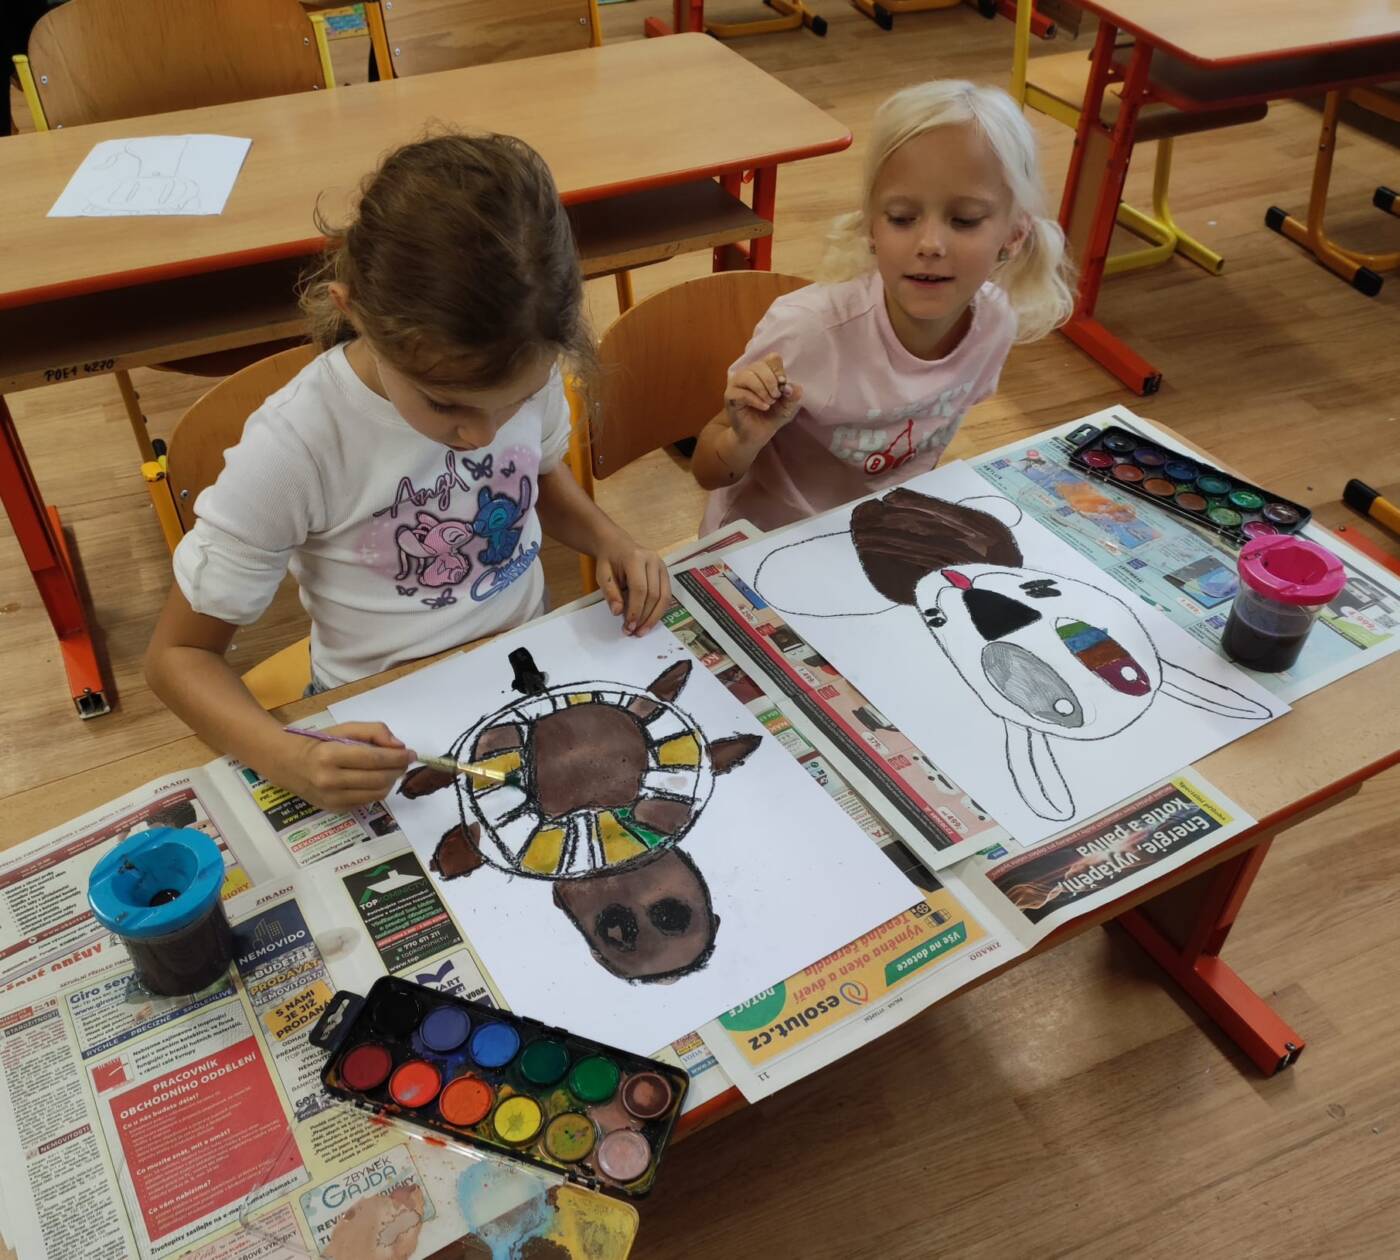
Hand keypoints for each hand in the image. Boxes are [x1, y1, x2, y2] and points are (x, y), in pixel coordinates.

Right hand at [280, 722, 414, 810]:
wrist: (288, 764)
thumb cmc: (318, 742)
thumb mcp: (344, 729)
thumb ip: (374, 731)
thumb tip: (398, 746)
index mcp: (330, 755)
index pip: (374, 759)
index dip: (397, 757)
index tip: (410, 752)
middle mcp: (330, 780)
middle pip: (379, 779)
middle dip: (398, 769)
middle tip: (404, 761)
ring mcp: (332, 798)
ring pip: (376, 794)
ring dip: (390, 781)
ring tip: (392, 770)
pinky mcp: (334, 809)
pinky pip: (366, 802)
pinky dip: (377, 791)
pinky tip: (375, 780)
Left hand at [595, 534, 670, 635]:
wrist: (617, 544)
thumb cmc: (609, 560)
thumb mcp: (602, 575)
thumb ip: (610, 593)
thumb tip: (618, 613)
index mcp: (636, 558)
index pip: (639, 588)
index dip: (635, 610)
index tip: (628, 626)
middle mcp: (653, 560)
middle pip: (654, 594)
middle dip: (645, 616)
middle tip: (634, 632)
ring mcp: (662, 566)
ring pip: (664, 597)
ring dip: (654, 617)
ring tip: (643, 630)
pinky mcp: (666, 573)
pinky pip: (667, 595)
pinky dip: (659, 611)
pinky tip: (649, 620)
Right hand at [724, 353, 803, 446]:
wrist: (757, 435)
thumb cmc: (770, 417)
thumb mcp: (787, 407)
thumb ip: (792, 396)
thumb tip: (795, 388)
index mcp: (763, 371)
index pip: (772, 358)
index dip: (779, 371)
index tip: (783, 385)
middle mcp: (748, 373)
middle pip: (760, 365)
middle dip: (771, 382)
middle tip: (776, 397)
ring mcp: (737, 384)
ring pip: (748, 375)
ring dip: (762, 390)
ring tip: (769, 402)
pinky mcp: (730, 396)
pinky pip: (742, 393)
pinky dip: (756, 400)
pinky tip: (764, 407)